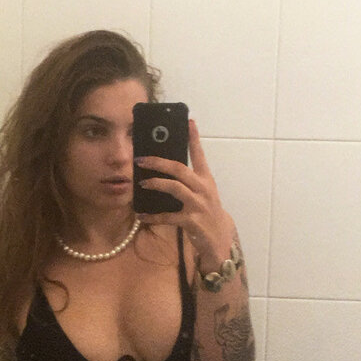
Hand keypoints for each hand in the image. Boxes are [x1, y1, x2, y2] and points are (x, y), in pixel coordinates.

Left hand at [135, 118, 233, 268]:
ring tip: (141, 183)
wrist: (220, 239)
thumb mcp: (202, 193)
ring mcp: (198, 205)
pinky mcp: (192, 221)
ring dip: (156, 183)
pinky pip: (168, 216)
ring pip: (175, 188)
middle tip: (141, 159)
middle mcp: (204, 189)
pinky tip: (141, 215)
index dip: (194, 139)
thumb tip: (163, 167)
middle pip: (180, 169)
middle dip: (159, 162)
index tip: (189, 121)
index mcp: (206, 179)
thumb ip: (187, 181)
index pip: (200, 155)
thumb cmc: (206, 212)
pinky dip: (153, 216)